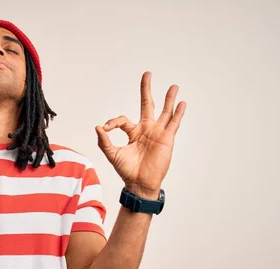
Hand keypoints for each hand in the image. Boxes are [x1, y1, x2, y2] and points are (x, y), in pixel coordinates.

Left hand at [95, 71, 185, 198]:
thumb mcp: (112, 154)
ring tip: (174, 86)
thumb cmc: (126, 171)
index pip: (122, 120)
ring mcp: (157, 133)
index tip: (105, 128)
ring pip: (165, 112)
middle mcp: (146, 130)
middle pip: (147, 105)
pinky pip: (173, 123)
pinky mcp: (167, 139)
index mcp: (133, 132)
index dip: (113, 122)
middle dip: (146, 90)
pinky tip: (181, 103)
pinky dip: (178, 113)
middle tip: (147, 74)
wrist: (139, 184)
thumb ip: (104, 141)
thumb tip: (98, 127)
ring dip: (169, 99)